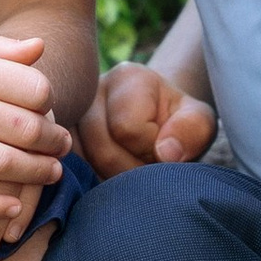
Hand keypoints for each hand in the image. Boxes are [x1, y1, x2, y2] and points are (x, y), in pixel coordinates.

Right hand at [0, 30, 68, 225]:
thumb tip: (41, 48)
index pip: (31, 88)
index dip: (49, 104)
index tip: (52, 113)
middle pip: (24, 128)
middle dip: (52, 143)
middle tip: (62, 149)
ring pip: (0, 165)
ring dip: (34, 176)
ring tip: (49, 175)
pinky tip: (11, 209)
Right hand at [79, 63, 215, 179]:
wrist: (158, 124)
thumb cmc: (179, 124)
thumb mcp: (199, 122)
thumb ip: (192, 131)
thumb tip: (166, 154)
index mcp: (128, 77)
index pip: (128, 128)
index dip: (150, 151)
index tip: (164, 151)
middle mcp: (91, 90)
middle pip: (101, 148)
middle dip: (131, 172)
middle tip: (149, 171)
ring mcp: (69, 115)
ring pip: (80, 163)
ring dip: (110, 180)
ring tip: (131, 172)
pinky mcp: (60, 139)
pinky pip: (68, 170)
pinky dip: (90, 182)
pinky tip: (109, 178)